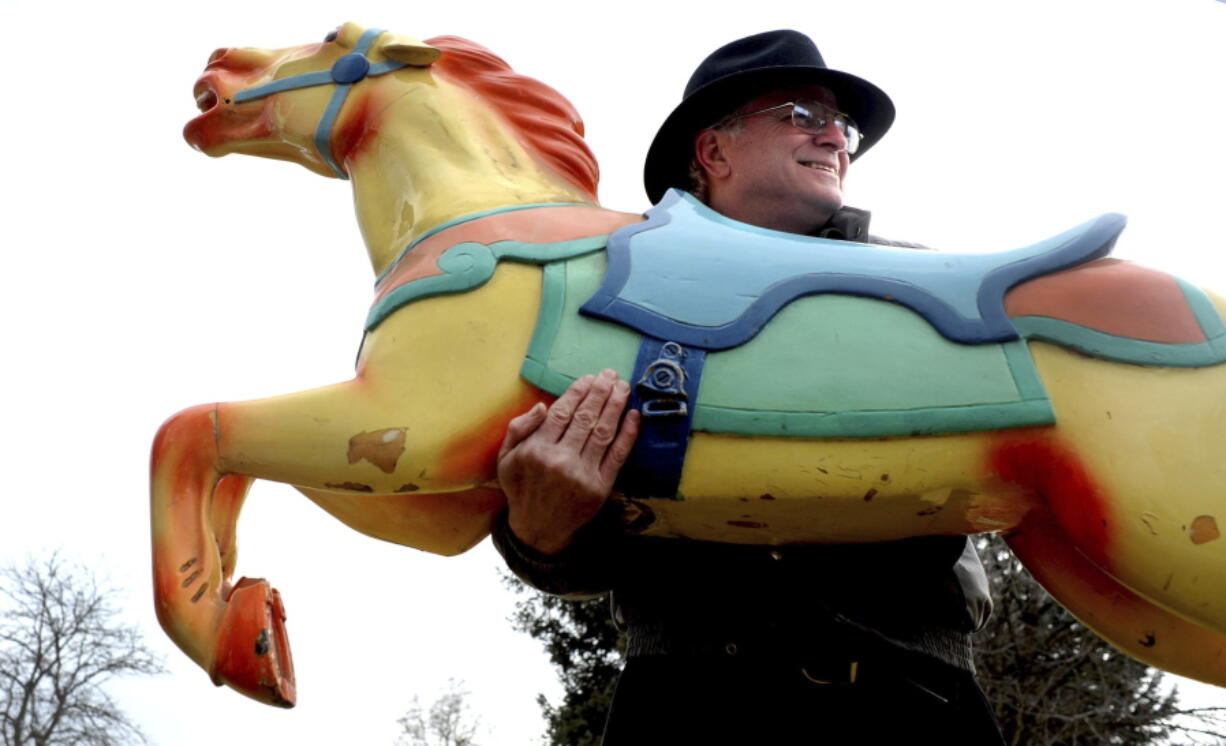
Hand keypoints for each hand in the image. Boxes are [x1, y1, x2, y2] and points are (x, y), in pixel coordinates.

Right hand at [497, 369, 639, 554]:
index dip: (578, 392)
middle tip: (611, 374)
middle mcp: (560, 461)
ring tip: (623, 387)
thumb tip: (542, 406)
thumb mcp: (505, 459)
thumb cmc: (521, 488)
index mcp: (536, 451)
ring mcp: (583, 474)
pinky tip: (634, 416)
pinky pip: (617, 455)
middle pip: (585, 418)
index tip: (589, 378)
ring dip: (616, 406)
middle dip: (600, 392)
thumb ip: (518, 429)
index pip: (562, 413)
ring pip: (603, 432)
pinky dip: (628, 434)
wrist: (538, 530)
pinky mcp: (601, 487)